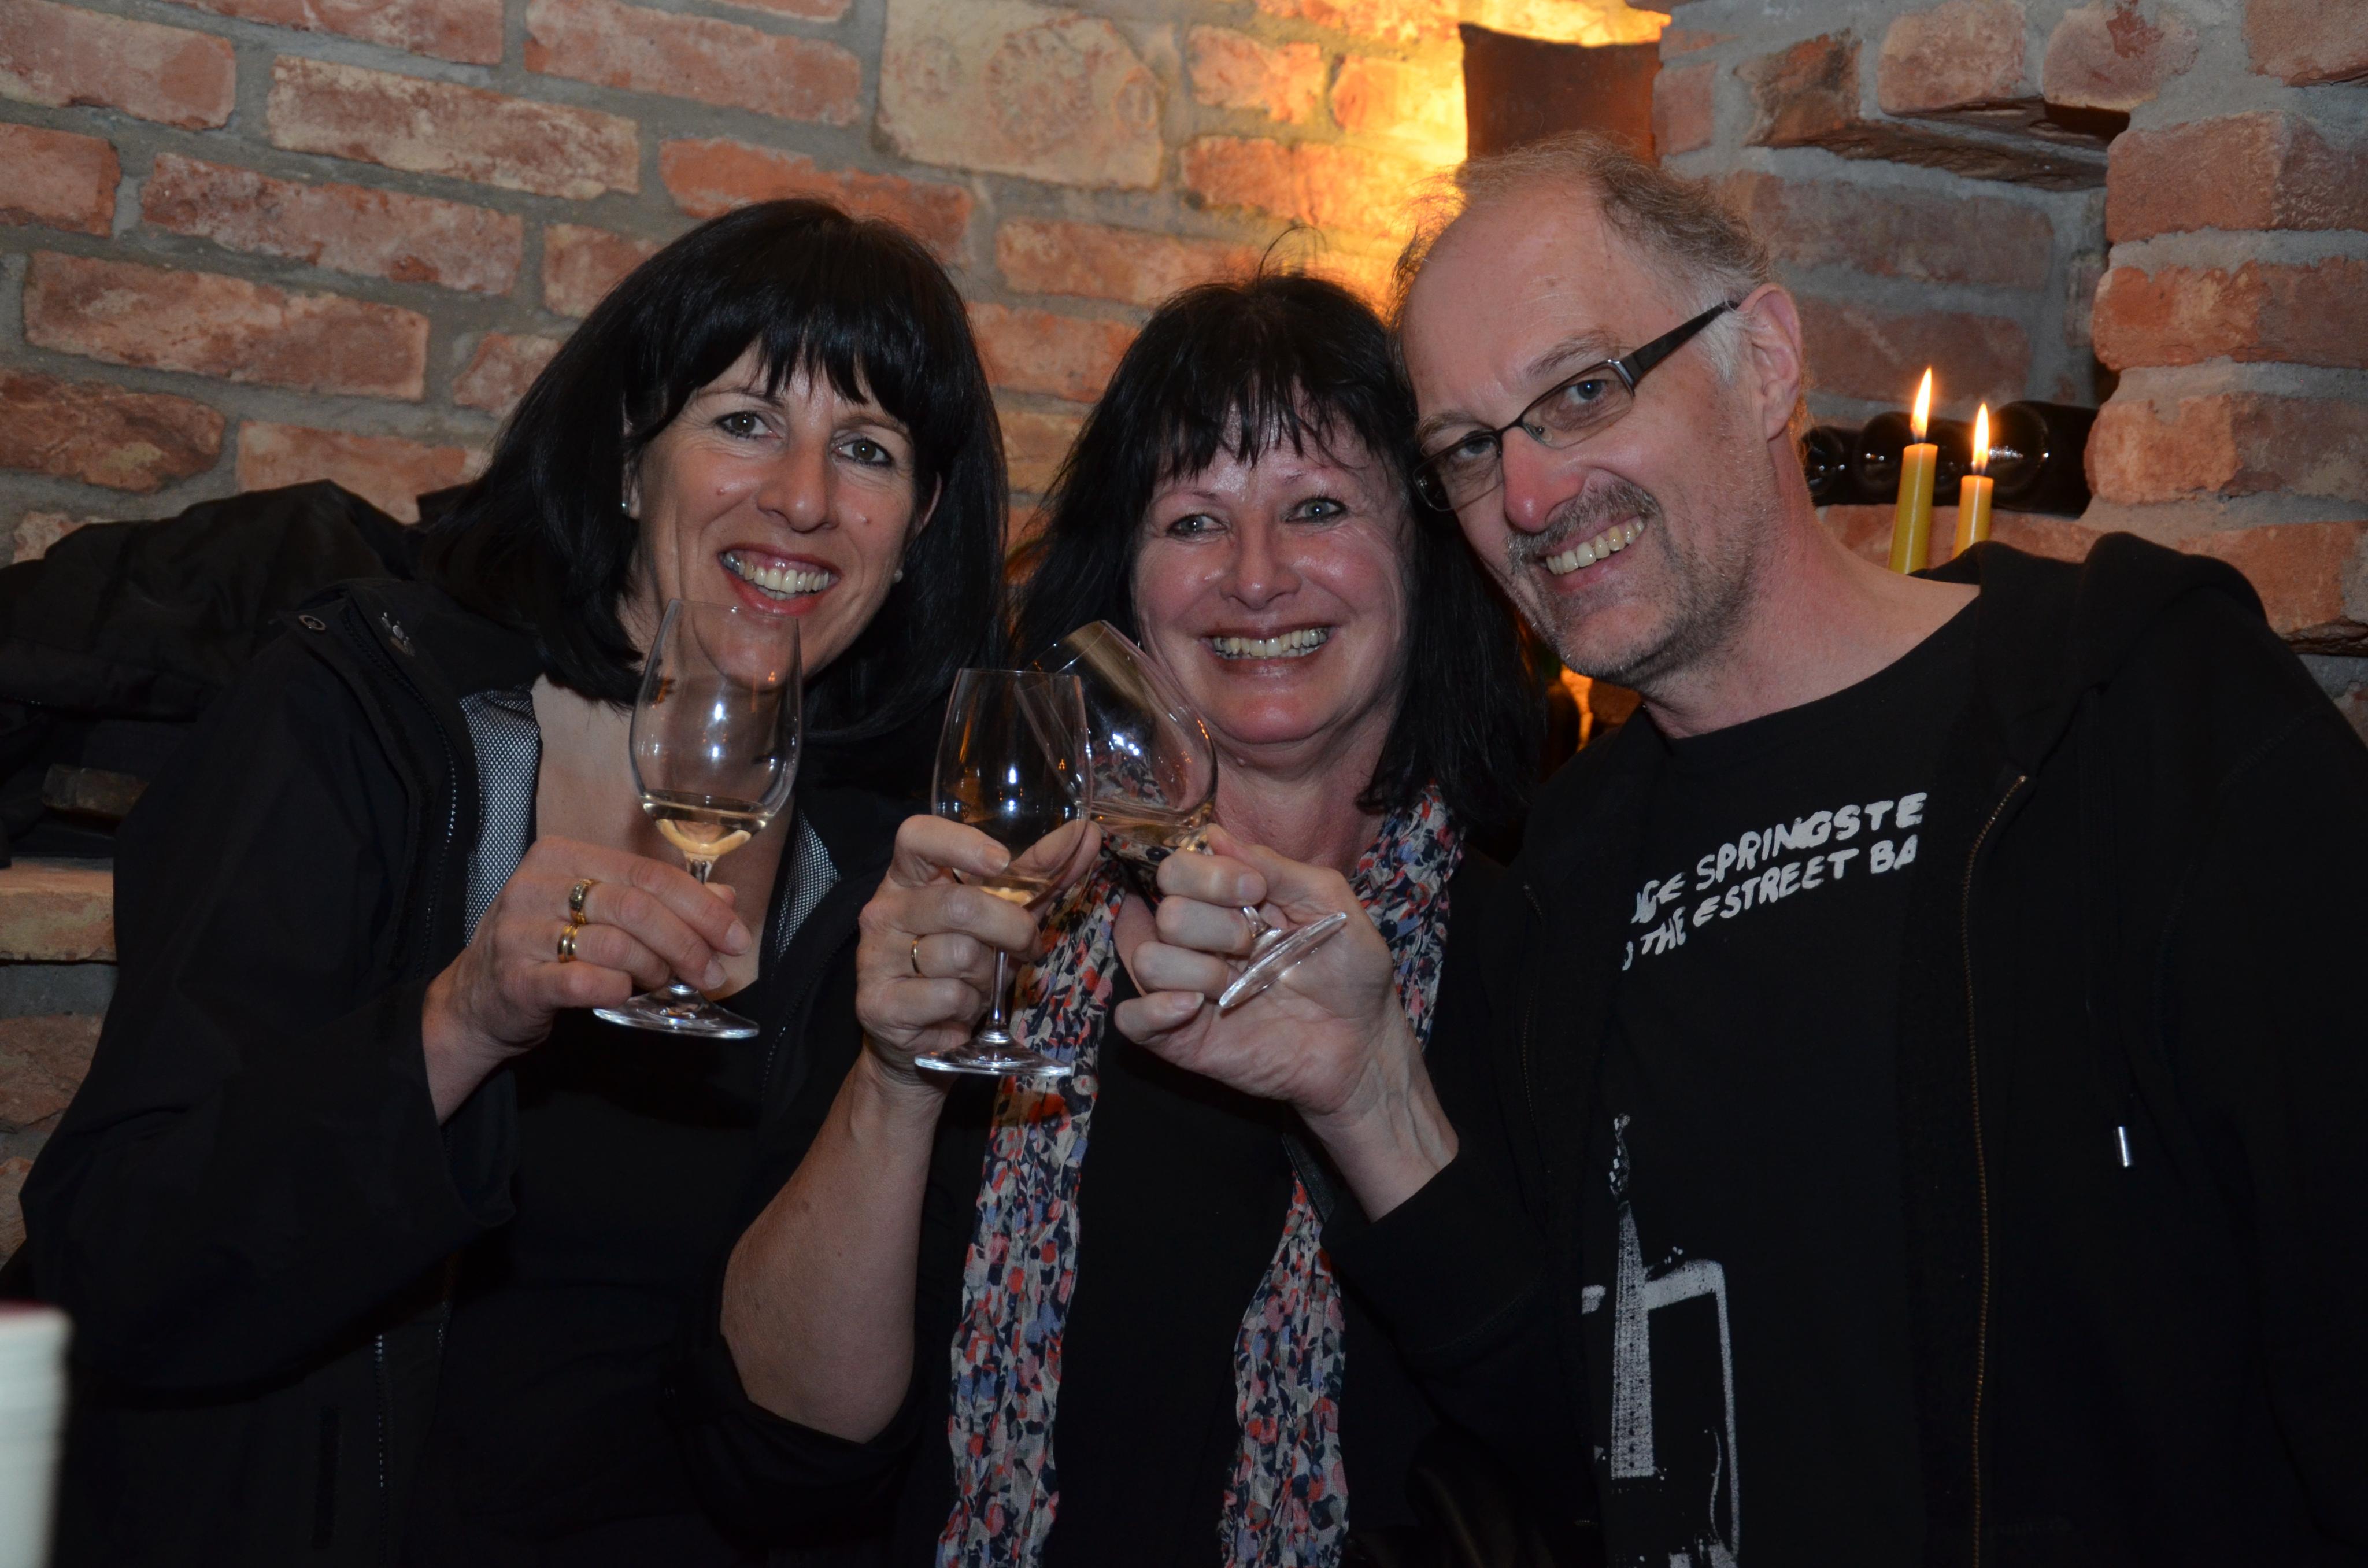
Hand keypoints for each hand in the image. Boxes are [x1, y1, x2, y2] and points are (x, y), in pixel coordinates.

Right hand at [422, 836, 750, 1116]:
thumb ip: (659, 901)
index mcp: (564, 856)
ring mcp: (521, 931)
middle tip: (711, 972)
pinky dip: (615, 988)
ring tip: (666, 983)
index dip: (701, 907)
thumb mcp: (600, 914)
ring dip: (655, 968)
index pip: (649, 874)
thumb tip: (724, 899)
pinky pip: (580, 980)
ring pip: (614, 943)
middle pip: (636, 907)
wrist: (476, 1000)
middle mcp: (538, 886)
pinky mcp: (516, 978)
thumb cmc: (548, 949)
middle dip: (688, 942)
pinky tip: (625, 994)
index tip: (734, 937)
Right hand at [852, 815, 1096, 1087]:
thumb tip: (1088, 836)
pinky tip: (958, 1012)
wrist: (915, 1038)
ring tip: (979, 984)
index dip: (960, 843)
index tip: (1002, 861)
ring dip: (989, 976)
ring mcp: (875, 957)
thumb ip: (1038, 877)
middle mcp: (884, 910)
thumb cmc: (960, 964)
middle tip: (1027, 946)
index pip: (916, 836)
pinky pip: (949, 996)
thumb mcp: (997, 916)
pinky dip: (969, 1007)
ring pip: (960, 955)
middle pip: (959, 904)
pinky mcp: (878, 1004)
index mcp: (907, 878)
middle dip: (1012, 928)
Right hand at [1114, 828, 1455, 1216]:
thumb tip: (1216, 835)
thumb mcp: (1329, 902)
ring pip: (1146, 959)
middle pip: (1166, 913)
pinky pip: (1131, 1019)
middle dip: (1215, 926)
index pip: (1178, 870)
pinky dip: (1154, 1009)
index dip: (1209, 876)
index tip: (1254, 890)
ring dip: (1197, 970)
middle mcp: (1197, 942)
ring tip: (1238, 987)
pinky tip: (1196, 1007)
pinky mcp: (1179, 1038)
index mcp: (1224, 905)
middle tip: (1256, 946)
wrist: (1363, 1045)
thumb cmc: (1351, 971)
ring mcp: (1184, 990)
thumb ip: (1277, 866)